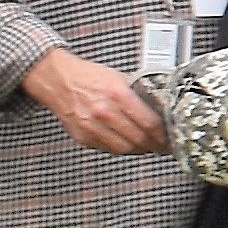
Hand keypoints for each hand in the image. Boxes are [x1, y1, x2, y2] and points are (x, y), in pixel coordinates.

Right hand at [25, 49, 166, 156]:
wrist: (57, 80)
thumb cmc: (89, 77)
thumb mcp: (119, 78)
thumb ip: (138, 94)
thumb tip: (160, 109)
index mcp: (117, 94)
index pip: (149, 122)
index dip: (163, 135)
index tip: (170, 138)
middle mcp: (104, 112)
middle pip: (138, 139)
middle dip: (155, 145)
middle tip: (163, 146)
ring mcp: (91, 126)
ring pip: (124, 148)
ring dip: (140, 150)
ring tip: (149, 147)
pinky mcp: (82, 136)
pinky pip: (108, 149)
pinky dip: (121, 149)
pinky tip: (129, 144)